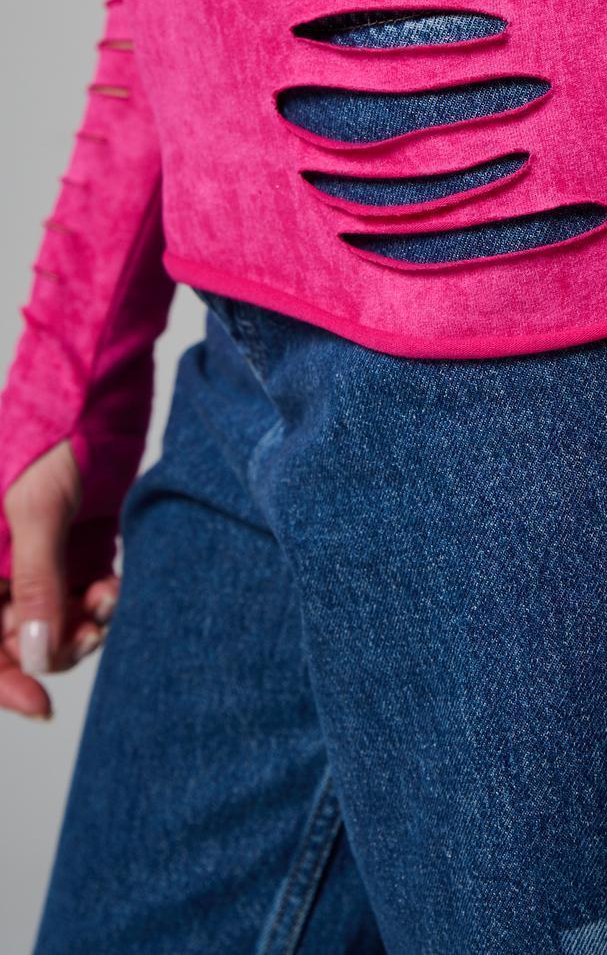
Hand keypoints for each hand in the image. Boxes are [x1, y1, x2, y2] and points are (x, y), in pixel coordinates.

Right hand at [0, 442, 117, 719]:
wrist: (100, 385)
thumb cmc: (52, 432)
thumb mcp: (35, 510)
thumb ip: (35, 582)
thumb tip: (34, 653)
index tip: (38, 700)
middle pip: (14, 638)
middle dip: (50, 647)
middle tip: (89, 632)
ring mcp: (38, 558)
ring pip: (54, 624)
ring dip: (81, 626)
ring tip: (104, 601)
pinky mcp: (78, 548)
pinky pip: (85, 599)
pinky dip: (101, 603)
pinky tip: (112, 587)